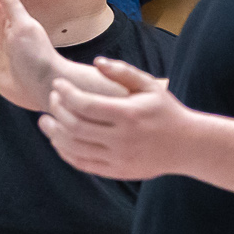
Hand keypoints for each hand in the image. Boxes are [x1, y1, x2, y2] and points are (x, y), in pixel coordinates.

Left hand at [39, 57, 190, 180]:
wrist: (187, 146)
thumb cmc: (166, 111)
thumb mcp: (150, 86)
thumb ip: (123, 72)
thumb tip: (96, 62)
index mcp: (128, 114)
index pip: (86, 105)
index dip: (66, 94)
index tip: (57, 84)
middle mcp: (122, 139)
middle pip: (76, 126)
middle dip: (57, 110)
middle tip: (51, 99)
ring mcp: (118, 158)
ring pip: (74, 148)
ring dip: (54, 133)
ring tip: (46, 120)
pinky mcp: (116, 171)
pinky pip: (83, 164)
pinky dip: (65, 152)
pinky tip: (58, 140)